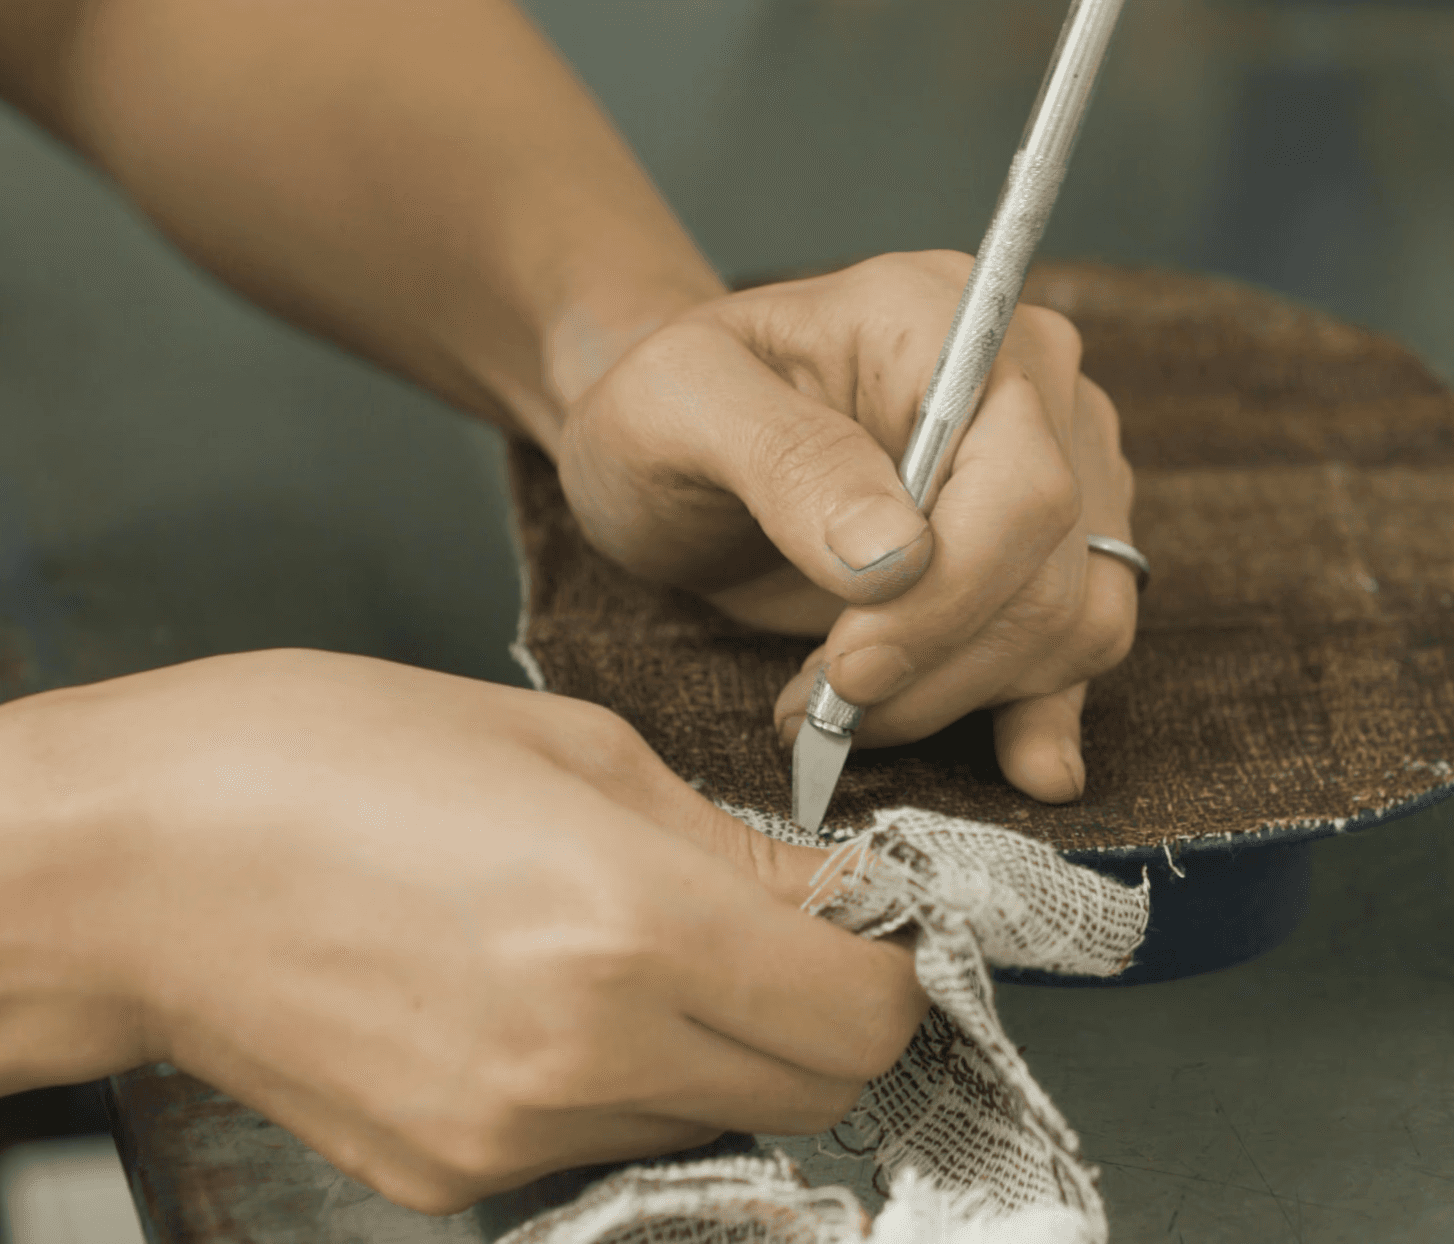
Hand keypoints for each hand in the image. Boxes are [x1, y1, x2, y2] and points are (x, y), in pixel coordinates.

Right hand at [17, 650, 923, 1213]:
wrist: (139, 861)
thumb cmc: (329, 756)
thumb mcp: (566, 745)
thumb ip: (722, 842)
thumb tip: (821, 897)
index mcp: (626, 926)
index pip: (859, 1016)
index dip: (888, 968)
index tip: (866, 924)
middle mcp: (582, 1060)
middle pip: (809, 1091)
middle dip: (821, 1014)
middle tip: (777, 934)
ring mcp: (512, 1139)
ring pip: (713, 1121)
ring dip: (719, 1046)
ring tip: (638, 949)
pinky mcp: (451, 1178)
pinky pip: (604, 1144)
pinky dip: (623, 1081)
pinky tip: (551, 995)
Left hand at [558, 252, 1136, 801]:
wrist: (679, 448)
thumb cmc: (667, 411)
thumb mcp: (678, 406)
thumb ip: (786, 458)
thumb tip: (897, 557)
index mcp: (950, 322)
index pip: (1020, 484)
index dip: (949, 596)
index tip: (852, 666)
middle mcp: (1031, 388)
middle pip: (1047, 571)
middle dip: (931, 666)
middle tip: (817, 706)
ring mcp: (1056, 469)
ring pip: (1068, 623)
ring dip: (956, 697)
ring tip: (839, 711)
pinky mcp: (1046, 550)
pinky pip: (1082, 642)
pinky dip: (1044, 709)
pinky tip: (1024, 766)